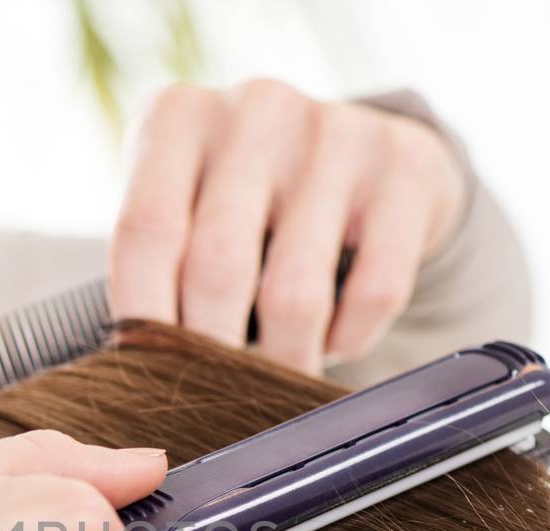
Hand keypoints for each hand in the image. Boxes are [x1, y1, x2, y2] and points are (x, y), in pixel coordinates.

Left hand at [111, 80, 467, 373]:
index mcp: (180, 117)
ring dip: (284, 361)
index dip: (144, 319)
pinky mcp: (405, 166)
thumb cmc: (245, 199)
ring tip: (279, 378)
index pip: (146, 232)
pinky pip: (374, 292)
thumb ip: (155, 269)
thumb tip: (144, 377)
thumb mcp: (186, 203)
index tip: (149, 379)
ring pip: (296, 295)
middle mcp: (255, 110)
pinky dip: (349, 340)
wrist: (366, 150)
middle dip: (214, 355)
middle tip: (216, 400)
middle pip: (218, 267)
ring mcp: (335, 132)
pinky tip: (333, 340)